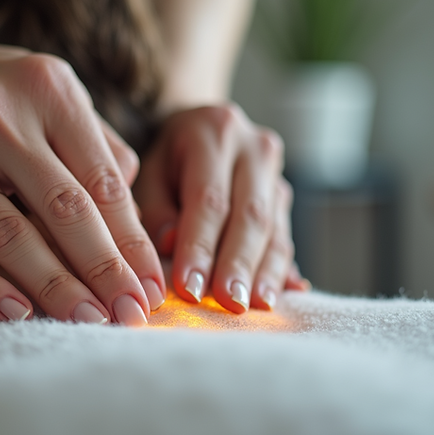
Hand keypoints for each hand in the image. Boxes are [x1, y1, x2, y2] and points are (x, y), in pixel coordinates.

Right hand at [0, 37, 164, 325]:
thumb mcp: (44, 93)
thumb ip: (95, 144)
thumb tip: (133, 216)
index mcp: (45, 88)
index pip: (103, 179)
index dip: (133, 240)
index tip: (153, 285)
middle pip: (65, 208)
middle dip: (106, 270)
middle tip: (132, 314)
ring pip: (10, 233)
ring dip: (56, 286)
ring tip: (88, 321)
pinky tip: (17, 313)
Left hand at [133, 104, 305, 312]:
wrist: (202, 128)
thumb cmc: (167, 158)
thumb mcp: (149, 169)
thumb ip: (156, 207)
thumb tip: (171, 244)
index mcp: (213, 131)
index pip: (208, 198)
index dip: (200, 246)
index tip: (189, 287)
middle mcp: (254, 148)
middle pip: (249, 214)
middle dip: (239, 264)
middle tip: (230, 303)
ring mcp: (275, 173)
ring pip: (273, 229)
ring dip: (265, 272)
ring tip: (255, 305)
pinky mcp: (284, 197)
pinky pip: (284, 237)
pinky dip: (281, 269)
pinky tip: (282, 294)